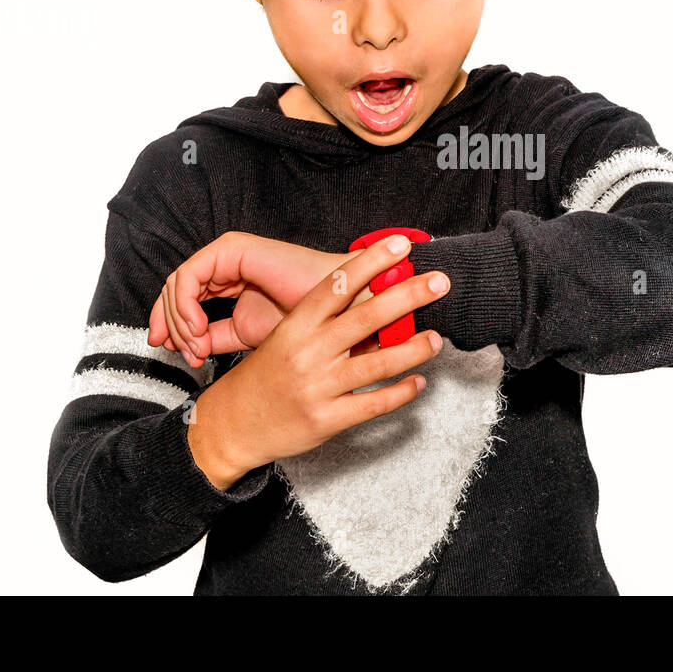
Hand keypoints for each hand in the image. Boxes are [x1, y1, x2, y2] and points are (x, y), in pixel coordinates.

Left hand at [147, 232, 370, 366]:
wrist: (334, 310)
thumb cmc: (302, 321)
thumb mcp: (245, 335)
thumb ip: (214, 338)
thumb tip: (186, 348)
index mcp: (228, 280)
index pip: (184, 300)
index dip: (172, 327)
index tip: (177, 356)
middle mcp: (224, 264)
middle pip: (174, 292)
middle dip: (172, 326)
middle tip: (189, 354)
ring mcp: (227, 253)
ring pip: (177, 285)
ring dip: (180, 321)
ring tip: (198, 346)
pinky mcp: (231, 249)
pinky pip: (189, 276)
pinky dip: (186, 306)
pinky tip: (200, 327)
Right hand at [188, 232, 451, 482]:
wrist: (232, 425)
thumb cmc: (264, 375)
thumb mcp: (283, 336)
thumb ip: (322, 319)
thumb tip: (367, 289)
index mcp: (296, 326)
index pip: (338, 285)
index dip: (371, 262)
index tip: (400, 246)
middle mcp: (308, 353)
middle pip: (367, 317)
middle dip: (409, 296)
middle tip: (441, 281)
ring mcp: (318, 387)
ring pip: (378, 364)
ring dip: (414, 349)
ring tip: (436, 339)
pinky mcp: (327, 419)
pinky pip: (374, 405)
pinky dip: (401, 392)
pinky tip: (418, 382)